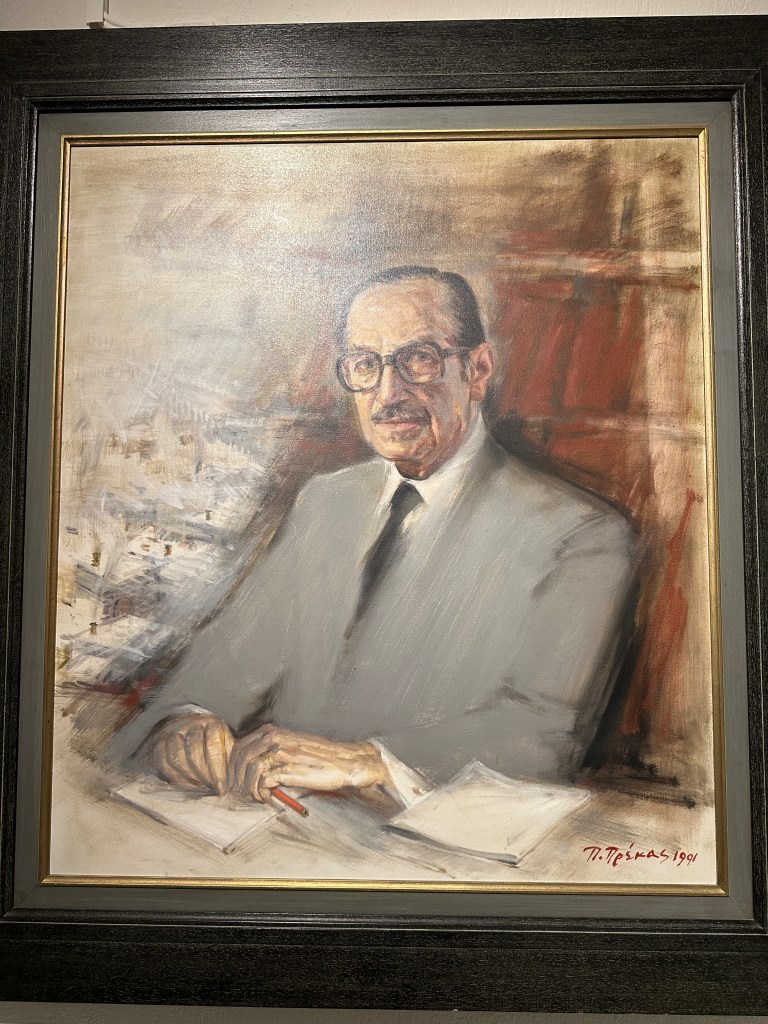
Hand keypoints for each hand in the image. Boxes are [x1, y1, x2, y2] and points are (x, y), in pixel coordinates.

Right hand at [149, 712, 233, 794]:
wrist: (191, 729)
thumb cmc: (215, 745)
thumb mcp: (227, 747)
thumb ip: (230, 762)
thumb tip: (232, 784)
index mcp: (212, 724)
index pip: (213, 746)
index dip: (217, 771)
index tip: (222, 790)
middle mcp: (192, 724)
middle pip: (194, 752)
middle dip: (203, 776)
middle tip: (210, 789)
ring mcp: (173, 731)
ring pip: (176, 756)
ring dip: (188, 777)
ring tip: (199, 788)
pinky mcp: (160, 741)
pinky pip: (162, 761)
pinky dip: (173, 776)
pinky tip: (184, 784)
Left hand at [228, 724, 390, 802]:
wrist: (344, 762)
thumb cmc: (319, 758)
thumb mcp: (292, 746)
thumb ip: (271, 751)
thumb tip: (248, 770)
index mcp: (272, 731)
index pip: (240, 747)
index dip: (233, 766)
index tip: (235, 781)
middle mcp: (273, 738)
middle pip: (239, 758)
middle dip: (236, 778)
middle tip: (241, 793)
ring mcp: (279, 753)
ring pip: (248, 770)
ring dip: (249, 788)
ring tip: (257, 797)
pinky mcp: (286, 769)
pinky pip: (261, 782)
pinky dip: (260, 792)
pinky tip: (267, 797)